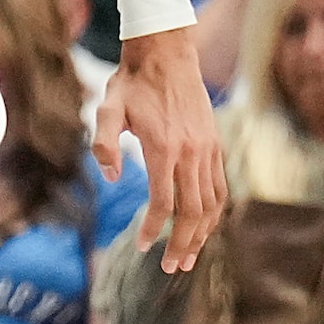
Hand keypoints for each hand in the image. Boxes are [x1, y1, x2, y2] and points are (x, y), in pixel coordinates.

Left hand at [97, 27, 226, 270]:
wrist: (167, 54)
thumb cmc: (131, 83)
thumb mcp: (106, 109)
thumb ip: (103, 145)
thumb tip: (111, 177)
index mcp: (163, 148)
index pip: (162, 202)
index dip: (153, 229)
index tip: (143, 247)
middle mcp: (191, 153)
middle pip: (194, 212)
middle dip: (183, 244)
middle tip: (171, 268)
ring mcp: (208, 149)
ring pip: (213, 203)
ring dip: (203, 234)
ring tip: (189, 257)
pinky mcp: (216, 145)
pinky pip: (220, 187)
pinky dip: (214, 212)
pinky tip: (204, 227)